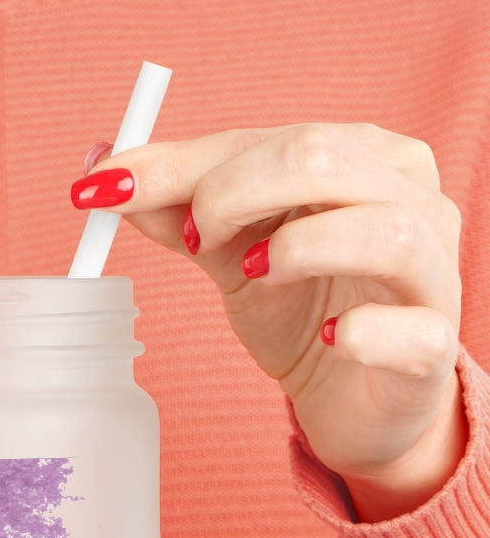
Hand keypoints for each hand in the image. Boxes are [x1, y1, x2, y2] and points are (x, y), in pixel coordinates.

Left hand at [73, 124, 465, 520]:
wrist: (352, 398)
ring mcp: (431, 271)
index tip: (105, 188)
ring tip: (252, 276)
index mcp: (359, 158)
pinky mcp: (433, 344)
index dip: (181, 164)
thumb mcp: (230, 254)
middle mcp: (408, 198)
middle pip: (322, 158)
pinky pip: (410, 329)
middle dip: (231, 192)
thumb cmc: (300, 310)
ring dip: (296, 249)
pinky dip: (362, 332)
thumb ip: (178, 211)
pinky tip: (329, 339)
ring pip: (382, 229)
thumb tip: (103, 171)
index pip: (266, 139)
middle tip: (193, 240)